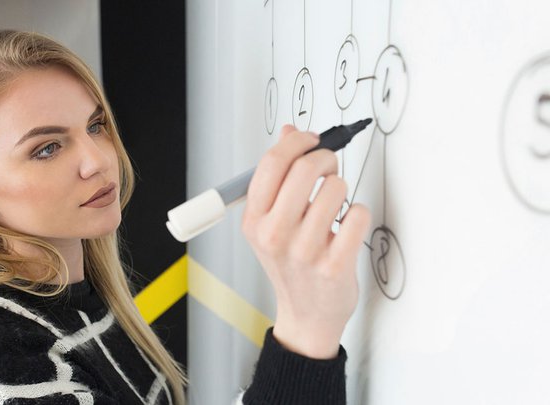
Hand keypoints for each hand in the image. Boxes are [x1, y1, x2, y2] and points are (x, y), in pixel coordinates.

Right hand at [242, 124, 370, 358]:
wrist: (306, 314)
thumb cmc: (290, 264)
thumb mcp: (271, 222)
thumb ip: (277, 176)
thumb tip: (289, 132)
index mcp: (254, 220)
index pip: (271, 163)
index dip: (297, 141)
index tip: (311, 139)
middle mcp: (274, 234)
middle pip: (304, 168)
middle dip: (324, 157)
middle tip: (329, 166)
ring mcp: (304, 251)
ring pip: (336, 188)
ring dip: (341, 188)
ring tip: (335, 205)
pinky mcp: (335, 264)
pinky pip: (358, 214)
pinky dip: (358, 213)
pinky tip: (347, 225)